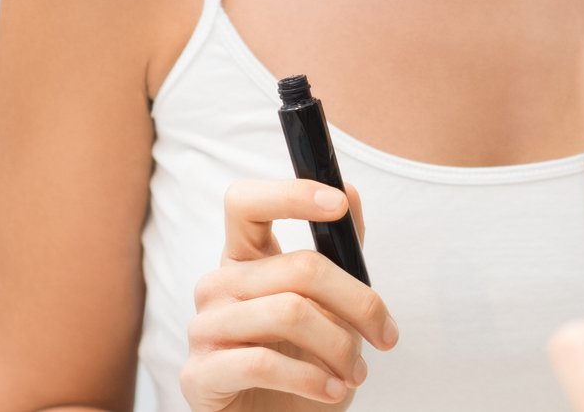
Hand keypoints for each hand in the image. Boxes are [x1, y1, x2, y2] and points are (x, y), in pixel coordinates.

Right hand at [179, 179, 398, 410]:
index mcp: (244, 260)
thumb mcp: (331, 305)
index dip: (291, 194)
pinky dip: (310, 378)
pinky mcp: (198, 375)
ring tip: (356, 373)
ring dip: (339, 347)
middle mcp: (218, 286)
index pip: (246, 203)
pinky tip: (331, 391)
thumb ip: (338, 252)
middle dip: (358, 301)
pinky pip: (262, 362)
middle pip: (298, 265)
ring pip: (288, 313)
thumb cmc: (304, 361)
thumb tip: (352, 192)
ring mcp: (203, 329)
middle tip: (385, 335)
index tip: (339, 203)